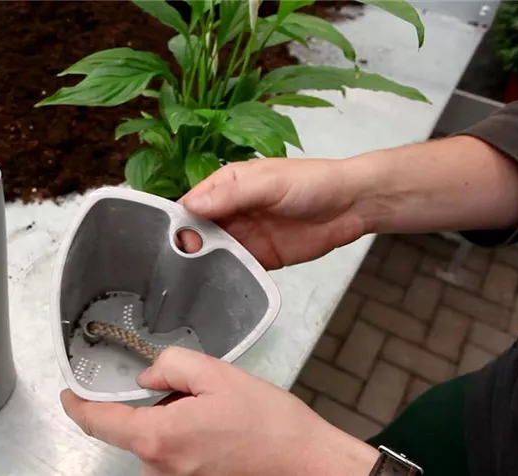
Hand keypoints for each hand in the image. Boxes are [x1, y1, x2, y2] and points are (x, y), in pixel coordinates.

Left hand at [61, 347, 377, 475]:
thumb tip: (147, 375)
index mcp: (158, 438)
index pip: (98, 422)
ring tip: (211, 407)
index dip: (77, 404)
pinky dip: (180, 433)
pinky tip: (215, 424)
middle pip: (129, 428)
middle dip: (145, 402)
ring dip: (167, 418)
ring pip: (153, 439)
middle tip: (184, 386)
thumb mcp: (216, 374)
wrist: (306, 463)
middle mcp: (159, 467)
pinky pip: (171, 452)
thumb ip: (170, 365)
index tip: (70, 391)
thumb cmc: (267, 422)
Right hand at [178, 158, 368, 269]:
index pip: (191, 203)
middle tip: (176, 265)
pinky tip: (212, 287)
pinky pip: (234, 269)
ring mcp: (243, 236)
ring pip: (211, 252)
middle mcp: (230, 211)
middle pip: (196, 231)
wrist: (352, 205)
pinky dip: (223, 277)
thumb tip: (192, 204)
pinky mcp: (259, 258)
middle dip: (184, 247)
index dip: (176, 220)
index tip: (164, 239)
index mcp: (227, 186)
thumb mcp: (269, 182)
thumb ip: (232, 194)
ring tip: (185, 280)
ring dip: (200, 264)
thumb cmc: (312, 182)